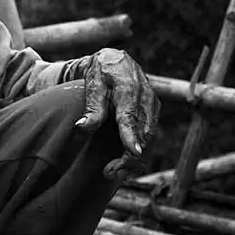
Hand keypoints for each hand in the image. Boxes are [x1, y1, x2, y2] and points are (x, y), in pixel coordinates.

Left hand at [75, 48, 159, 181]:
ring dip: (132, 158)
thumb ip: (92, 108)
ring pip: (146, 138)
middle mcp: (146, 98)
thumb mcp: (93, 85)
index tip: (133, 152)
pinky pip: (147, 135)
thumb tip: (81, 128)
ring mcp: (152, 106)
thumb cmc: (101, 72)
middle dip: (128, 157)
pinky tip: (122, 162)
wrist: (115, 61)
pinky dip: (136, 150)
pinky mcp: (153, 113)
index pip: (130, 116)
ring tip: (111, 172)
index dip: (131, 135)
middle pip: (141, 133)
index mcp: (129, 88)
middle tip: (108, 173)